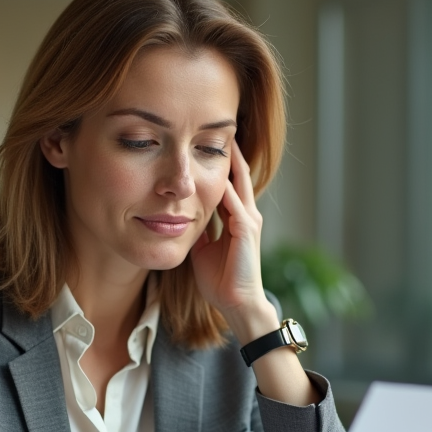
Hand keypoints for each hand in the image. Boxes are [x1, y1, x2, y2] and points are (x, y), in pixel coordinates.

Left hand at [189, 141, 277, 342]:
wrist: (236, 303)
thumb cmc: (220, 280)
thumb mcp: (203, 248)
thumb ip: (199, 229)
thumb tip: (182, 217)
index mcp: (235, 217)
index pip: (227, 181)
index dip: (217, 163)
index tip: (202, 143)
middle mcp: (245, 214)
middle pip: (236, 174)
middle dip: (226, 152)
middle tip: (215, 127)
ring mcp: (248, 220)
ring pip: (238, 183)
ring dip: (229, 162)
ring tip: (218, 138)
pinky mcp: (246, 231)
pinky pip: (235, 204)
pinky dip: (224, 188)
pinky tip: (215, 173)